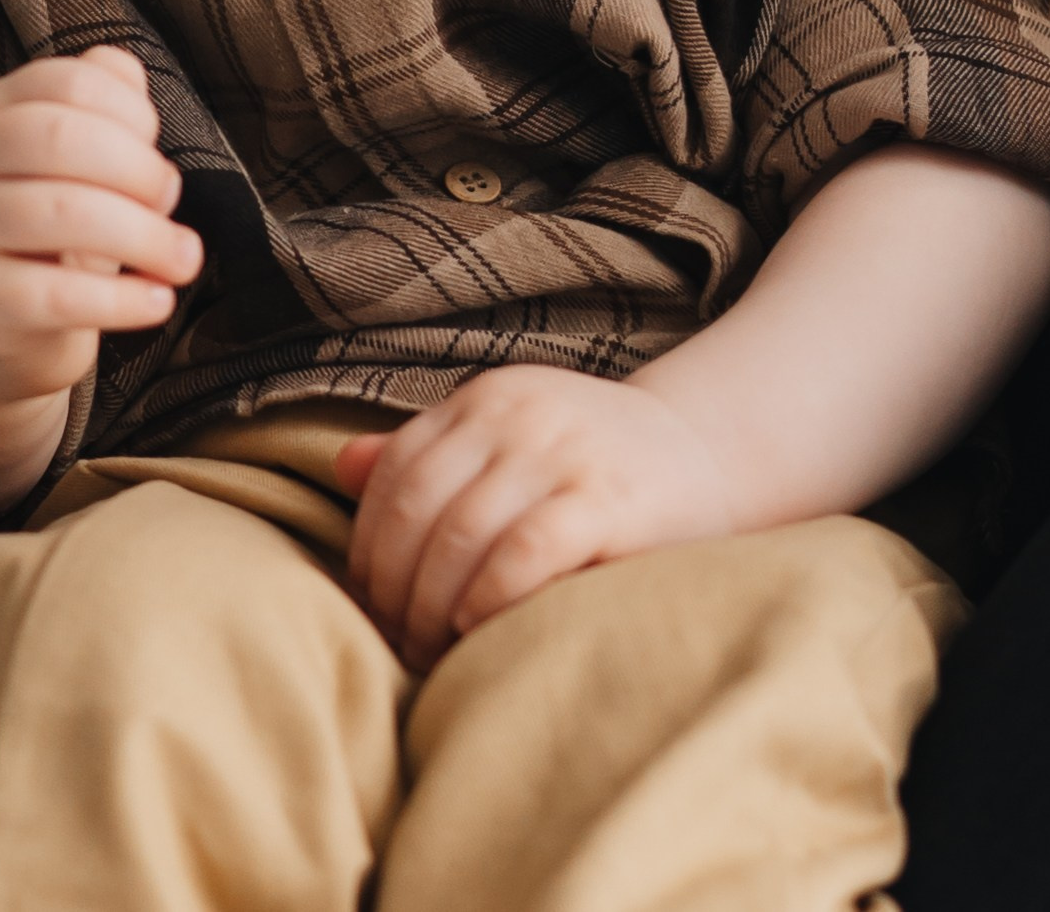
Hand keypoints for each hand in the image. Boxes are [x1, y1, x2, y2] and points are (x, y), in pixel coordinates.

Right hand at [0, 46, 201, 410]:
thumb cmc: (44, 228)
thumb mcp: (69, 162)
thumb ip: (103, 108)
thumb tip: (132, 81)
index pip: (67, 82)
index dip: (129, 110)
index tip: (155, 146)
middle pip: (57, 138)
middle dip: (136, 167)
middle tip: (170, 199)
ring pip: (59, 213)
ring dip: (143, 235)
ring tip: (184, 258)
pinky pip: (55, 294)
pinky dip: (121, 299)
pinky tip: (158, 300)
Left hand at [337, 366, 735, 672]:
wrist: (707, 453)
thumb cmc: (592, 462)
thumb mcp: (509, 438)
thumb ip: (433, 453)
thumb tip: (343, 467)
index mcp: (486, 398)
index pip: (395, 472)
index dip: (369, 547)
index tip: (367, 606)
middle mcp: (517, 413)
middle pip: (418, 509)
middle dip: (394, 588)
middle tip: (395, 643)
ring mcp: (562, 451)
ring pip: (461, 533)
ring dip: (432, 605)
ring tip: (431, 650)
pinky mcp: (606, 498)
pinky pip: (526, 549)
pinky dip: (490, 593)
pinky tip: (478, 625)